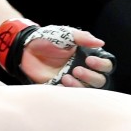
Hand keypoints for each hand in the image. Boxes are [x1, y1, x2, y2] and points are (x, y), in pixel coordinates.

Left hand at [0, 19, 115, 87]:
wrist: (26, 47)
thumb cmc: (48, 38)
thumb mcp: (66, 34)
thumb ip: (83, 38)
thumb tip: (101, 43)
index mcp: (87, 57)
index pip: (105, 66)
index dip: (101, 65)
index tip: (90, 60)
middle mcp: (82, 70)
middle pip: (99, 81)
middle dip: (90, 77)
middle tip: (77, 69)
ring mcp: (71, 80)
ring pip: (85, 91)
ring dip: (79, 86)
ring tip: (66, 77)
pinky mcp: (58, 87)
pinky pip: (67, 95)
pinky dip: (66, 92)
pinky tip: (60, 85)